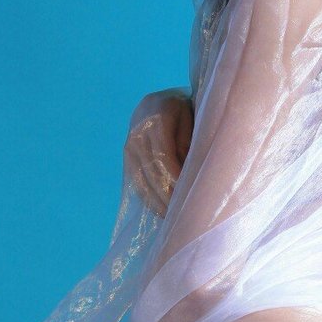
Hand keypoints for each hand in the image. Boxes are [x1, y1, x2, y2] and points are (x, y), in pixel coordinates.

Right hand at [122, 88, 193, 216]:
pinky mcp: (126, 157)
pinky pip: (136, 182)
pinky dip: (150, 199)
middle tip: (185, 215)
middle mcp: (138, 131)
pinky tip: (163, 212)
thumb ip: (190, 145)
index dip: (175, 179)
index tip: (189, 197)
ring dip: (158, 202)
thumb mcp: (195, 119)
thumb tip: (185, 177)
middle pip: (151, 170)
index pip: (163, 156)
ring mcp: (129, 145)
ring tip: (175, 219)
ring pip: (141, 180)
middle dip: (168, 195)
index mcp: (157, 116)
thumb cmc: (188, 111)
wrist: (160, 103)